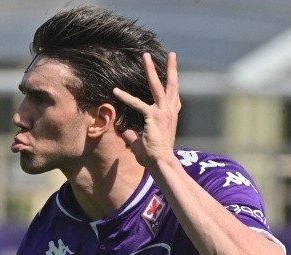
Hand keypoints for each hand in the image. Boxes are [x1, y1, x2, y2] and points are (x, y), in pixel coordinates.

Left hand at [113, 52, 180, 167]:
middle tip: (172, 54)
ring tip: (146, 55)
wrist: (162, 163)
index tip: (174, 76)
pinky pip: (138, 103)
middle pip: (172, 85)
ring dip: (151, 70)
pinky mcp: (153, 117)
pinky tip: (115, 91)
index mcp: (171, 117)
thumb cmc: (155, 157)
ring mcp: (163, 113)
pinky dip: (126, 97)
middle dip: (171, 69)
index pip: (175, 99)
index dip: (174, 88)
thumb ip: (134, 136)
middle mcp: (170, 112)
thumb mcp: (143, 144)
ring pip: (157, 86)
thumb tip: (126, 132)